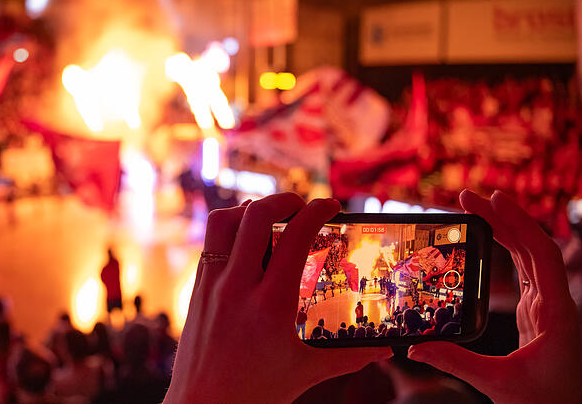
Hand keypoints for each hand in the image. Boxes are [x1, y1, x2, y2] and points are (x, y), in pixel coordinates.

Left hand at [164, 193, 391, 403]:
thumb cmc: (254, 396)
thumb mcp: (306, 372)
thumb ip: (349, 357)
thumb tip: (385, 351)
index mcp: (272, 304)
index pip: (297, 236)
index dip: (318, 210)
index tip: (332, 205)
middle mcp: (238, 287)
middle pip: (257, 215)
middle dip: (285, 199)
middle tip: (303, 205)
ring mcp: (212, 285)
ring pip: (224, 221)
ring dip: (249, 209)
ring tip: (271, 218)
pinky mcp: (196, 290)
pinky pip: (210, 244)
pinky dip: (231, 232)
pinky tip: (247, 246)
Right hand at [408, 190, 581, 403]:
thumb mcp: (496, 383)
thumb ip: (454, 361)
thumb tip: (413, 347)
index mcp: (554, 313)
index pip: (541, 254)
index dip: (518, 223)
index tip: (493, 200)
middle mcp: (554, 303)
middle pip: (532, 246)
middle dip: (503, 217)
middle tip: (469, 196)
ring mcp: (547, 306)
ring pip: (529, 256)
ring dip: (505, 229)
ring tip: (476, 208)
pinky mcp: (537, 312)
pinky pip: (525, 271)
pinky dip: (507, 249)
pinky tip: (490, 238)